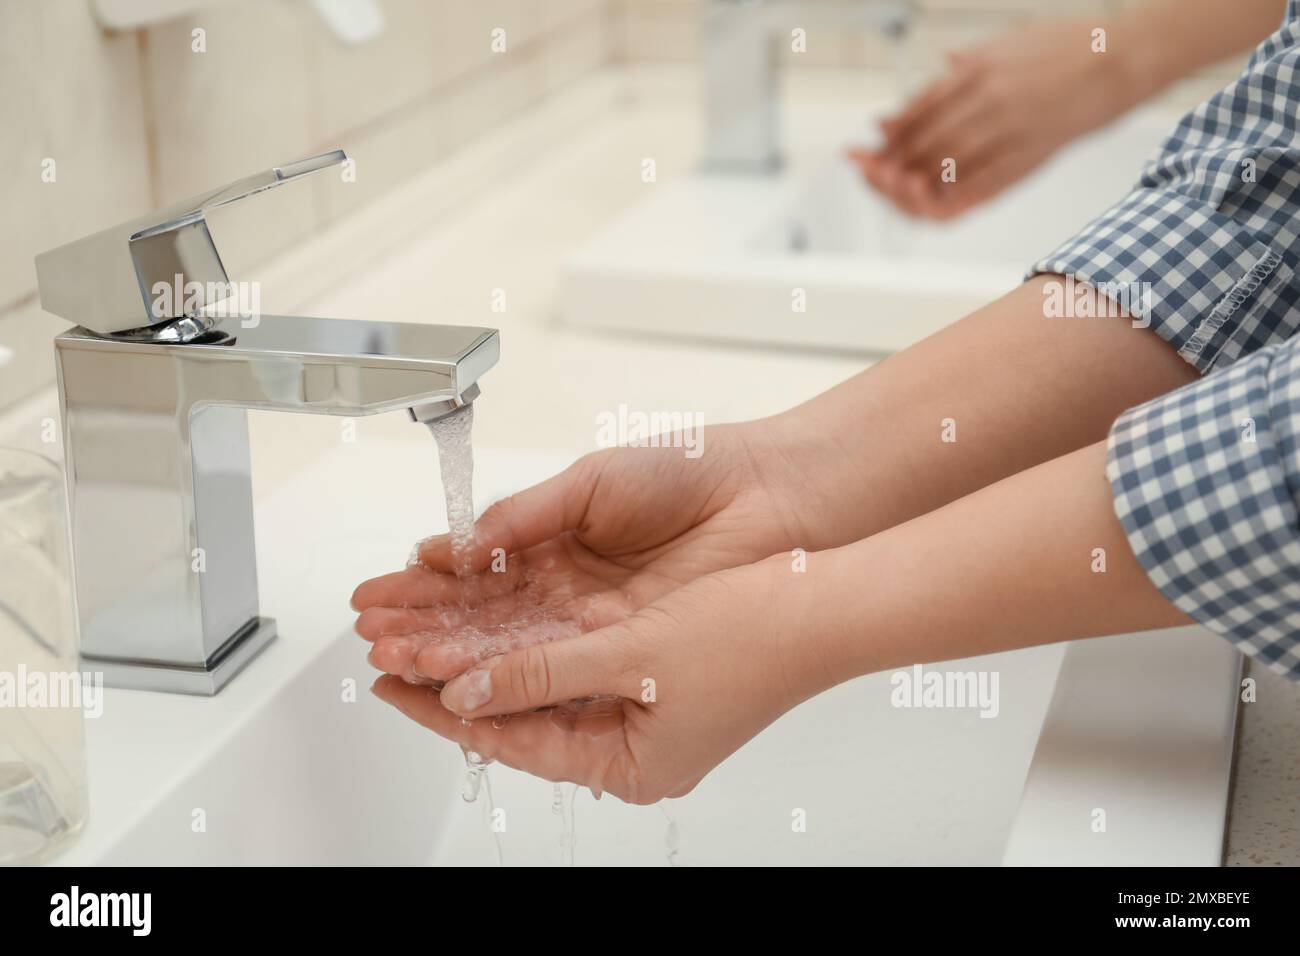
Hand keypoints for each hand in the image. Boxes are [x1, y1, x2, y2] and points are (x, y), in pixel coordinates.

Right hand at [351, 422, 813, 684]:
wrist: (766, 495)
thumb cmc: (690, 471)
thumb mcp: (592, 480)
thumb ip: (524, 516)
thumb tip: (460, 544)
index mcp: (553, 538)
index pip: (473, 568)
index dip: (422, 583)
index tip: (376, 594)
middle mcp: (565, 585)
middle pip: (480, 614)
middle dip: (421, 624)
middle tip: (369, 634)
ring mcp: (591, 620)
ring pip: (507, 643)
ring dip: (448, 651)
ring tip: (393, 656)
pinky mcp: (620, 646)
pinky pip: (552, 663)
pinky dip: (503, 668)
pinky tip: (457, 673)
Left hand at [370, 557, 825, 803]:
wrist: (823, 603)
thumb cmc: (750, 637)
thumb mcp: (631, 656)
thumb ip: (541, 674)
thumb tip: (465, 692)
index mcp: (629, 767)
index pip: (511, 740)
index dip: (443, 707)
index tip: (390, 682)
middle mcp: (632, 747)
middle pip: (519, 714)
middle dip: (455, 679)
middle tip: (391, 653)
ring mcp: (643, 712)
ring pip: (541, 683)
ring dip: (485, 653)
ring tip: (426, 633)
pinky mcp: (651, 674)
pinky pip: (571, 660)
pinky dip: (528, 639)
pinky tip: (492, 621)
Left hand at [849, 16, 1134, 219]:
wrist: (1126, 55)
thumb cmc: (1070, 46)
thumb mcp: (1011, 40)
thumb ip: (972, 59)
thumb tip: (940, 68)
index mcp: (980, 67)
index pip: (919, 106)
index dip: (892, 129)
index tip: (873, 142)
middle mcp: (988, 97)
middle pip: (924, 138)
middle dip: (891, 158)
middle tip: (869, 171)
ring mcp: (1009, 128)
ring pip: (945, 164)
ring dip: (913, 180)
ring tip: (895, 187)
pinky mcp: (1032, 154)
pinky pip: (982, 185)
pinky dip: (952, 197)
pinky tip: (933, 203)